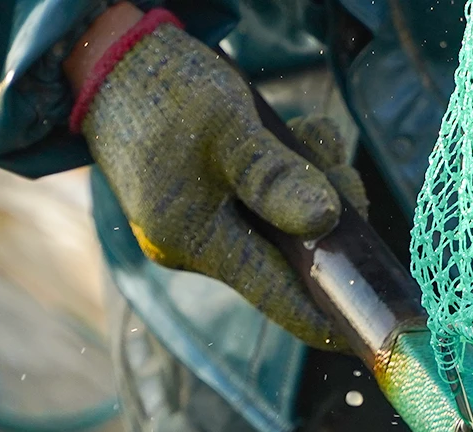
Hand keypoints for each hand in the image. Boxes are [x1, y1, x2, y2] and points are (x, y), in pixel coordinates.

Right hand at [66, 8, 366, 348]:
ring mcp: (198, 228)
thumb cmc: (161, 87)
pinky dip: (286, 176)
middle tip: (342, 170)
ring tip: (312, 136)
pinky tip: (292, 137)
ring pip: (278, 228)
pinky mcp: (202, 206)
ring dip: (311, 186)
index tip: (366, 331)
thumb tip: (326, 221)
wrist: (105, 58)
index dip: (325, 316)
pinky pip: (259, 207)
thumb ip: (276, 177)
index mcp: (196, 241)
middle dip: (327, 222)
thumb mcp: (228, 126)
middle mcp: (195, 249)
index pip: (275, 297)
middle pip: (285, 260)